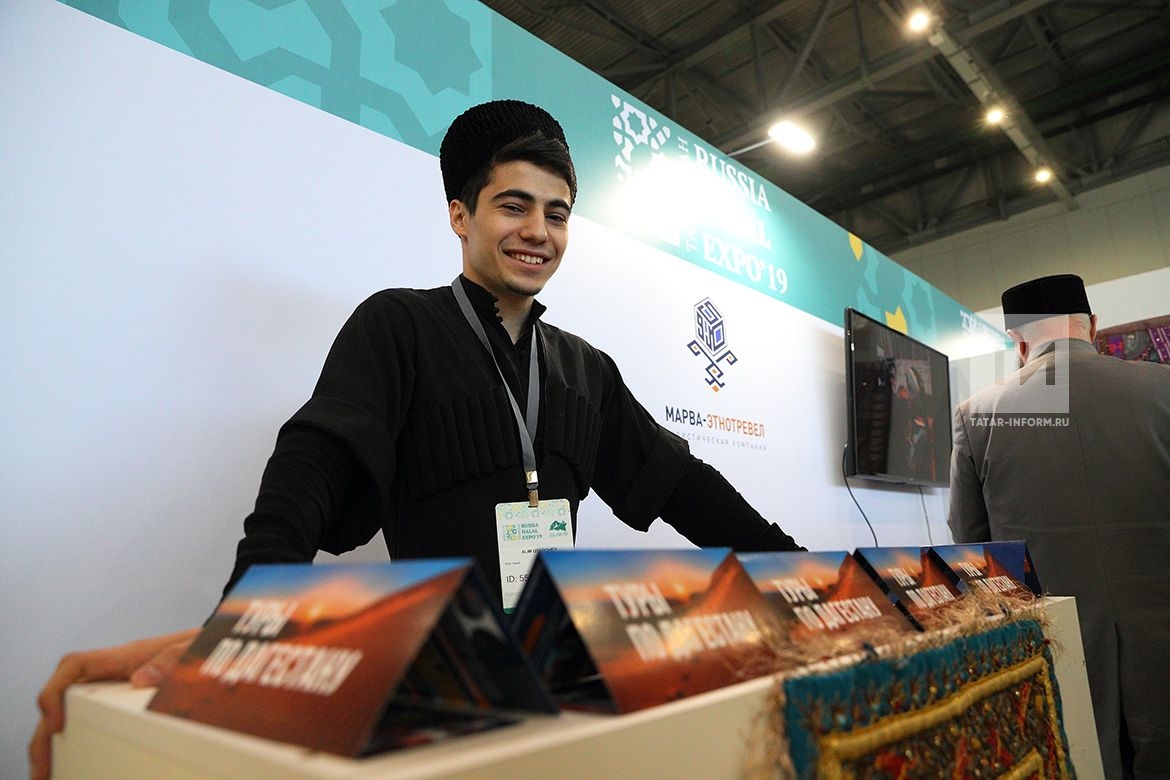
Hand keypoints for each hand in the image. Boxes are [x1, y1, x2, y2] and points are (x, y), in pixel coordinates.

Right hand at [29, 628, 199, 779]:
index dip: (55, 692)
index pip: (76, 665)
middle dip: (46, 733)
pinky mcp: (130, 701)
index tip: (56, 724)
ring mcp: (121, 687)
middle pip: (67, 698)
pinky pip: (95, 718)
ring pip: (77, 711)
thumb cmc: (207, 644)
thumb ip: (174, 658)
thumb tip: (142, 679)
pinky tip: (76, 763)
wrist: (227, 644)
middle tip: (41, 770)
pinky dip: (80, 740)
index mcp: (128, 656)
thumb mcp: (196, 648)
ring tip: (48, 775)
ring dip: (57, 742)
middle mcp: (118, 672)